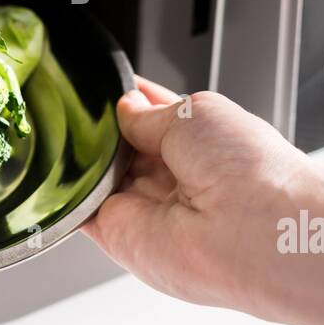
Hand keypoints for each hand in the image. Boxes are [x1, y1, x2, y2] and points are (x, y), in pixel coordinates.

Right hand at [83, 78, 323, 318]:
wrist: (255, 231)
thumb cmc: (248, 170)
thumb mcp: (194, 111)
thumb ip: (148, 111)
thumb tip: (124, 106)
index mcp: (196, 142)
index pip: (147, 116)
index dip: (123, 100)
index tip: (100, 87)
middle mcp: (170, 177)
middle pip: (117, 146)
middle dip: (101, 129)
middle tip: (91, 117)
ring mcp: (144, 207)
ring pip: (94, 176)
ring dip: (85, 159)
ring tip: (89, 146)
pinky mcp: (119, 237)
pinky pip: (79, 214)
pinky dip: (68, 196)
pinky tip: (69, 177)